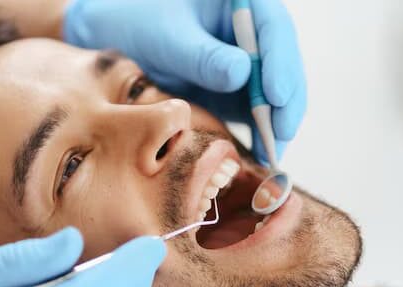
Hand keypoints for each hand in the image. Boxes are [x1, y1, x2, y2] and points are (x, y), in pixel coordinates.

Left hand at [64, 0, 305, 163]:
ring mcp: (247, 63)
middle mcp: (251, 33)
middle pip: (282, 64)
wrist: (116, 40)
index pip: (273, 28)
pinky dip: (260, 133)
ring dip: (276, 123)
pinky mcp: (238, 91)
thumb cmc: (140, 24)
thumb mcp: (167, 38)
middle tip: (280, 133)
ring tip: (271, 154)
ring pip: (275, 93)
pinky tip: (260, 155)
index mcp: (241, 2)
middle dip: (286, 100)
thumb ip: (202, 55)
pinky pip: (257, 112)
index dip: (280, 62)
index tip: (275, 94)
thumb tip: (242, 73)